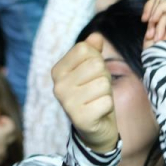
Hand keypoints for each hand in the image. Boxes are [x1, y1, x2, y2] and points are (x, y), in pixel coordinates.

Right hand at [52, 33, 118, 152]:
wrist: (94, 129)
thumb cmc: (93, 94)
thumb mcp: (92, 69)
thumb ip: (92, 51)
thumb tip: (96, 36)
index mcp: (58, 71)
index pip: (84, 49)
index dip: (96, 59)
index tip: (91, 75)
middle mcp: (58, 86)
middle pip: (96, 65)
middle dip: (104, 76)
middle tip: (97, 90)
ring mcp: (67, 103)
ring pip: (103, 83)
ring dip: (107, 92)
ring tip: (97, 100)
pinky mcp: (80, 118)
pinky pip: (106, 101)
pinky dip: (107, 106)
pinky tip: (99, 112)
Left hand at [142, 0, 165, 47]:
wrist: (162, 62)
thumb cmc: (157, 49)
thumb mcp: (154, 24)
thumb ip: (157, 8)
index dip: (151, 6)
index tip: (144, 20)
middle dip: (151, 8)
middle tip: (147, 23)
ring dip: (155, 15)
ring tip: (153, 31)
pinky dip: (159, 12)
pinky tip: (156, 23)